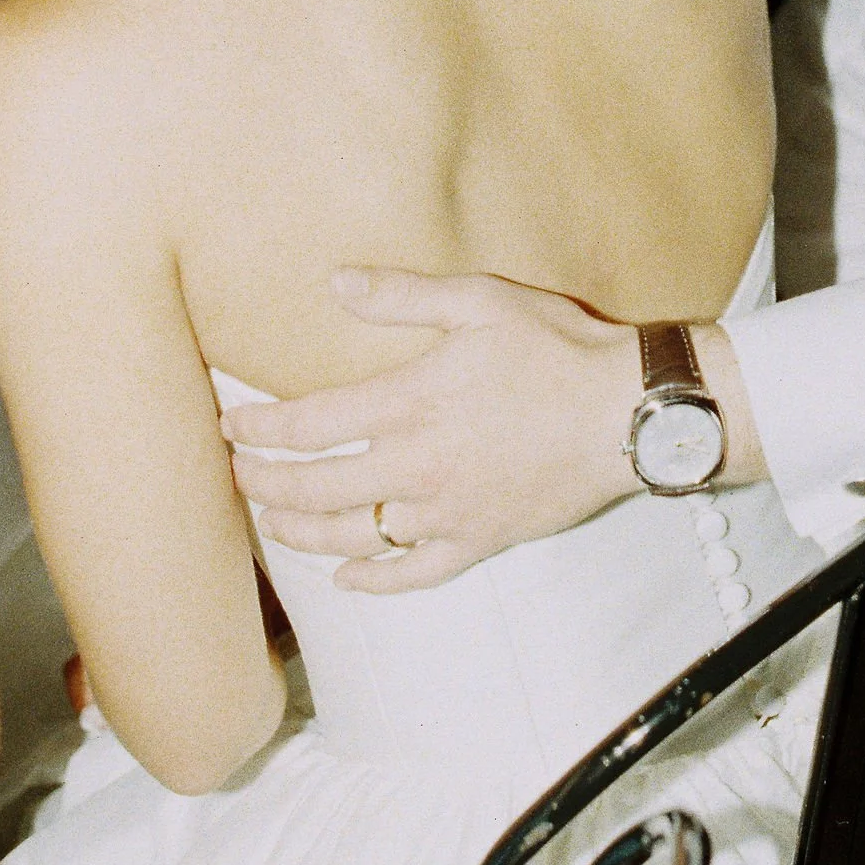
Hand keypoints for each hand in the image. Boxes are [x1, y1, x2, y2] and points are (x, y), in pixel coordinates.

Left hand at [221, 272, 645, 591]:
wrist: (630, 414)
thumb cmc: (559, 349)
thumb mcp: (481, 301)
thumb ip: (402, 295)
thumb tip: (335, 282)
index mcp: (408, 403)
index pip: (308, 426)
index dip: (259, 428)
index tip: (233, 425)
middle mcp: (416, 467)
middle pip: (314, 490)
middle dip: (264, 484)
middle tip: (238, 475)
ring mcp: (446, 512)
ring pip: (353, 537)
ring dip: (301, 534)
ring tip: (274, 524)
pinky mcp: (479, 541)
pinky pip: (413, 575)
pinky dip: (372, 581)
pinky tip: (347, 578)